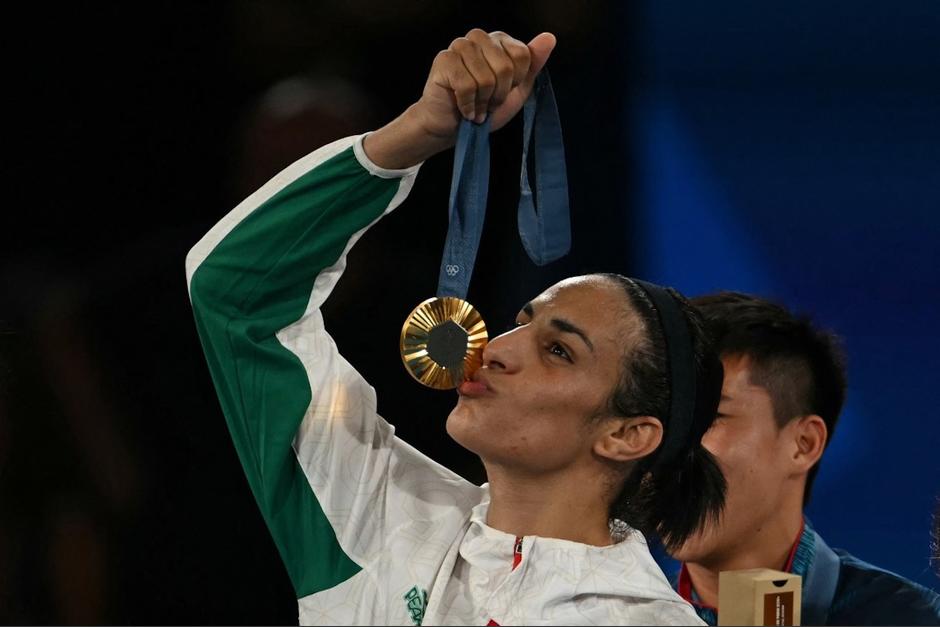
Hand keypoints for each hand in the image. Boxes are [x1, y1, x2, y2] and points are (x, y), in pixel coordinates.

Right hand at [415, 29, 556, 137]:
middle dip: (498, 95)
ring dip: (482, 102)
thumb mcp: (516, 90)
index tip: (503, 92)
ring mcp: (460, 45)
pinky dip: (468, 105)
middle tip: (487, 103)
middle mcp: (479, 37)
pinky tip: (464, 108)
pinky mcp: (444, 59)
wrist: (452, 128)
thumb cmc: (483, 108)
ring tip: (476, 106)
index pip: (522, 55)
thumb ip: (533, 64)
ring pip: (486, 78)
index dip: (515, 83)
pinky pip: (467, 86)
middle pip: (505, 67)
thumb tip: (549, 37)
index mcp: (499, 40)